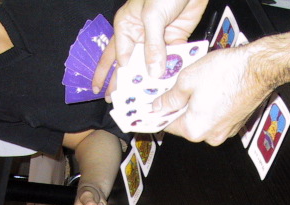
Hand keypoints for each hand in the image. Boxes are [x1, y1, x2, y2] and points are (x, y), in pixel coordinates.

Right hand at [93, 0, 208, 91]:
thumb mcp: (152, 16)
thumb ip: (152, 46)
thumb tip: (153, 74)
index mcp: (126, 27)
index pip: (119, 58)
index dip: (115, 78)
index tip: (114, 97)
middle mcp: (139, 35)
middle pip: (129, 65)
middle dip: (124, 84)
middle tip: (119, 104)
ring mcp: (157, 40)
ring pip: (151, 66)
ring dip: (149, 83)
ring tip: (146, 102)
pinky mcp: (174, 40)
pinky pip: (170, 61)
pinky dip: (170, 74)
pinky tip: (167, 89)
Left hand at [155, 45, 270, 144]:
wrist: (259, 68)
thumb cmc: (227, 72)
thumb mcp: (187, 79)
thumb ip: (170, 97)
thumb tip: (159, 106)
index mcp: (195, 129)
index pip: (167, 126)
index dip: (160, 112)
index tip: (156, 105)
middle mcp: (210, 136)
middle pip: (186, 124)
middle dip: (181, 107)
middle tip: (179, 88)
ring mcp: (226, 131)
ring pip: (202, 120)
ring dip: (197, 106)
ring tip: (200, 85)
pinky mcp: (236, 124)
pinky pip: (217, 117)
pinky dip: (212, 106)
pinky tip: (214, 89)